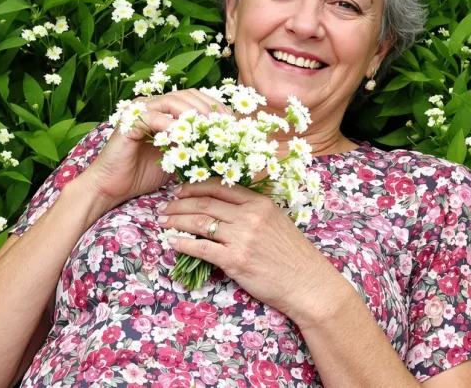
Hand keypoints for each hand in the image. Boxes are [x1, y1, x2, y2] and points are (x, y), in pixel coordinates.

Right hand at [79, 89, 233, 214]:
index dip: (215, 107)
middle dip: (208, 109)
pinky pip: (154, 118)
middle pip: (187, 95)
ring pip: (172, 102)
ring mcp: (138, 111)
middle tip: (223, 125)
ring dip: (193, 115)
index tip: (232, 122)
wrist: (112, 187)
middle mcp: (151, 104)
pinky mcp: (128, 122)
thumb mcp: (179, 158)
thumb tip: (225, 144)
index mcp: (163, 109)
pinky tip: (184, 138)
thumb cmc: (143, 173)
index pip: (195, 98)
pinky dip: (171, 127)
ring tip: (208, 130)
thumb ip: (196, 146)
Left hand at [157, 178, 347, 327]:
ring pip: (200, 222)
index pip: (220, 187)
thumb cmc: (293, 256)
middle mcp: (249, 216)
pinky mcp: (235, 260)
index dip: (195, 187)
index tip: (180, 191)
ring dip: (176, 221)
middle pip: (205, 203)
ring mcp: (242, 238)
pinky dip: (183, 243)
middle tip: (164, 208)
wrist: (307, 283)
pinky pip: (202, 248)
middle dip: (179, 204)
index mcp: (260, 203)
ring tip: (163, 222)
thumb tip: (223, 209)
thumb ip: (252, 212)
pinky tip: (172, 242)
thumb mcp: (276, 222)